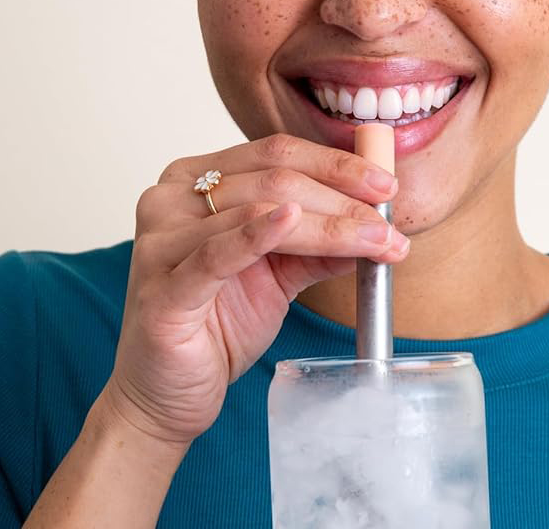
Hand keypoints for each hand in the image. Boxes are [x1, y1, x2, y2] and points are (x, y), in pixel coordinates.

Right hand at [102, 133, 408, 447]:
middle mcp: (170, 198)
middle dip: (342, 198)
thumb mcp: (278, 272)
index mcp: (194, 179)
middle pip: (273, 178)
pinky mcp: (162, 287)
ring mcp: (160, 240)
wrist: (166, 395)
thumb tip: (378, 220)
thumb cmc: (215, 325)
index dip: (336, 164)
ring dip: (330, 226)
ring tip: (375, 241)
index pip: (276, 152)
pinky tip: (294, 221)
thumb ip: (318, 242)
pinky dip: (260, 234)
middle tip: (388, 221)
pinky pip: (218, 253)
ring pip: (259, 210)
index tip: (385, 184)